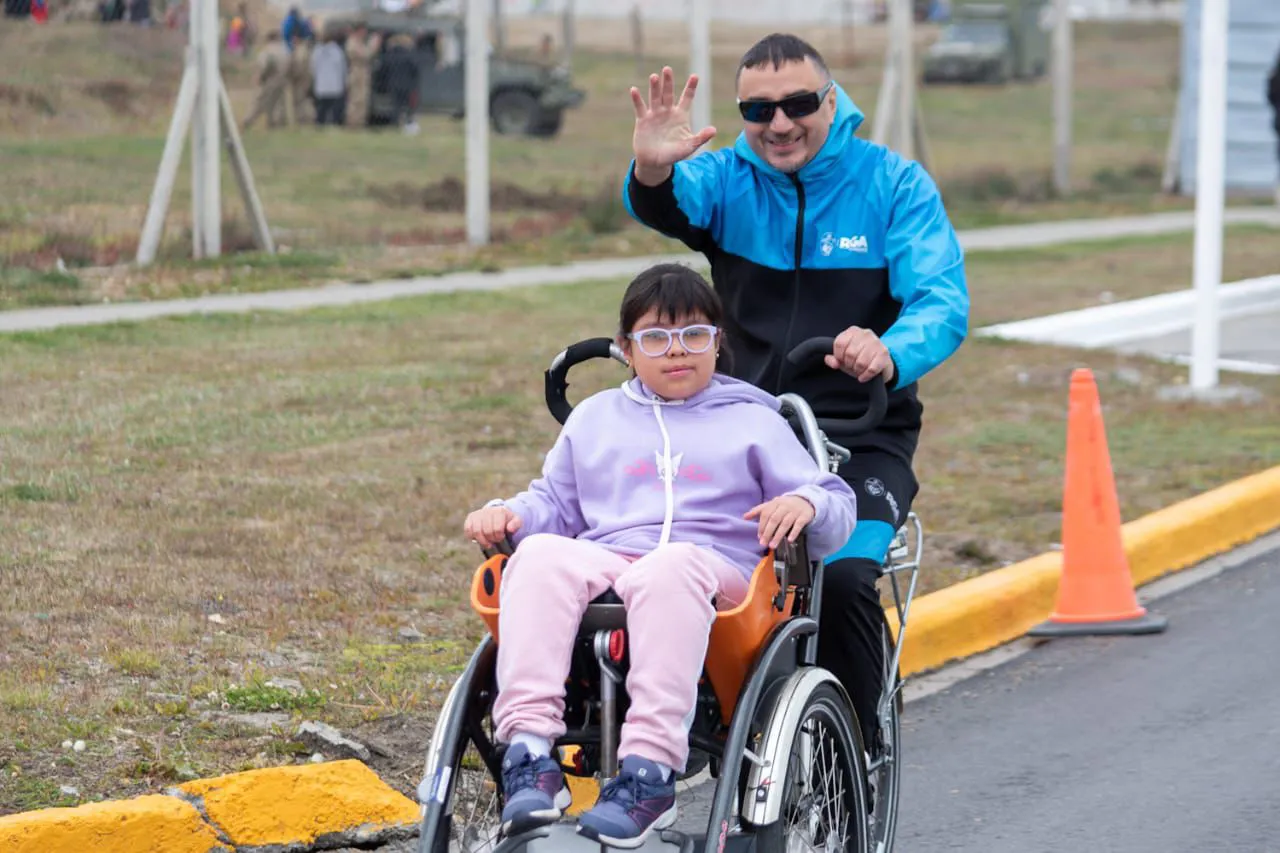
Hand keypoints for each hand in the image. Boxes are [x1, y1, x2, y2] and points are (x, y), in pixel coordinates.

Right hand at [463, 505, 521, 549]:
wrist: (497, 515)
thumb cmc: (507, 521)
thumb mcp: (516, 521)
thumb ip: (516, 524)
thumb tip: (510, 529)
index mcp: (500, 511)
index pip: (497, 529)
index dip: (499, 537)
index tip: (501, 537)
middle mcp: (487, 511)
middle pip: (487, 532)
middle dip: (491, 539)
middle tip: (495, 540)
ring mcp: (477, 514)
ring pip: (476, 532)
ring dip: (482, 540)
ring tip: (487, 542)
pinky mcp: (470, 517)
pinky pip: (468, 530)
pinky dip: (472, 536)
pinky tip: (479, 538)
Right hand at [630, 66, 716, 181]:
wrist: (655, 162)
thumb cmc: (673, 154)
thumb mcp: (689, 146)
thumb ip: (700, 137)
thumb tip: (714, 130)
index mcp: (680, 115)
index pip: (687, 98)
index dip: (691, 87)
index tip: (695, 76)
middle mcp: (667, 111)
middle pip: (668, 93)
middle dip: (668, 82)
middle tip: (667, 69)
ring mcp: (654, 114)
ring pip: (655, 97)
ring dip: (654, 87)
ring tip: (654, 77)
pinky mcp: (643, 120)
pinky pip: (640, 107)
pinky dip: (637, 99)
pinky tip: (634, 90)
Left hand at [744, 495, 815, 549]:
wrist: (805, 500)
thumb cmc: (785, 505)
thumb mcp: (772, 505)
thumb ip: (758, 511)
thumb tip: (744, 517)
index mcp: (775, 503)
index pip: (766, 514)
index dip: (762, 526)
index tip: (759, 536)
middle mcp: (784, 506)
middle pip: (774, 519)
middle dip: (768, 532)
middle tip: (763, 543)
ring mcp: (795, 511)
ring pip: (785, 523)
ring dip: (778, 535)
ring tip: (772, 545)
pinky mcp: (804, 516)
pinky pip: (798, 525)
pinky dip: (794, 532)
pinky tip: (789, 540)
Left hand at [824, 326, 895, 383]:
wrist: (881, 364)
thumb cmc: (859, 359)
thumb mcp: (844, 358)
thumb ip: (834, 359)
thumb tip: (833, 363)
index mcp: (853, 331)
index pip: (839, 343)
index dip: (839, 356)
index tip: (842, 360)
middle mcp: (865, 333)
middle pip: (850, 353)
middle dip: (849, 365)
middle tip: (853, 366)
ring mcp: (876, 342)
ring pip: (861, 362)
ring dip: (858, 370)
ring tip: (860, 370)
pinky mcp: (884, 354)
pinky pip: (871, 369)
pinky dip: (866, 375)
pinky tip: (864, 376)